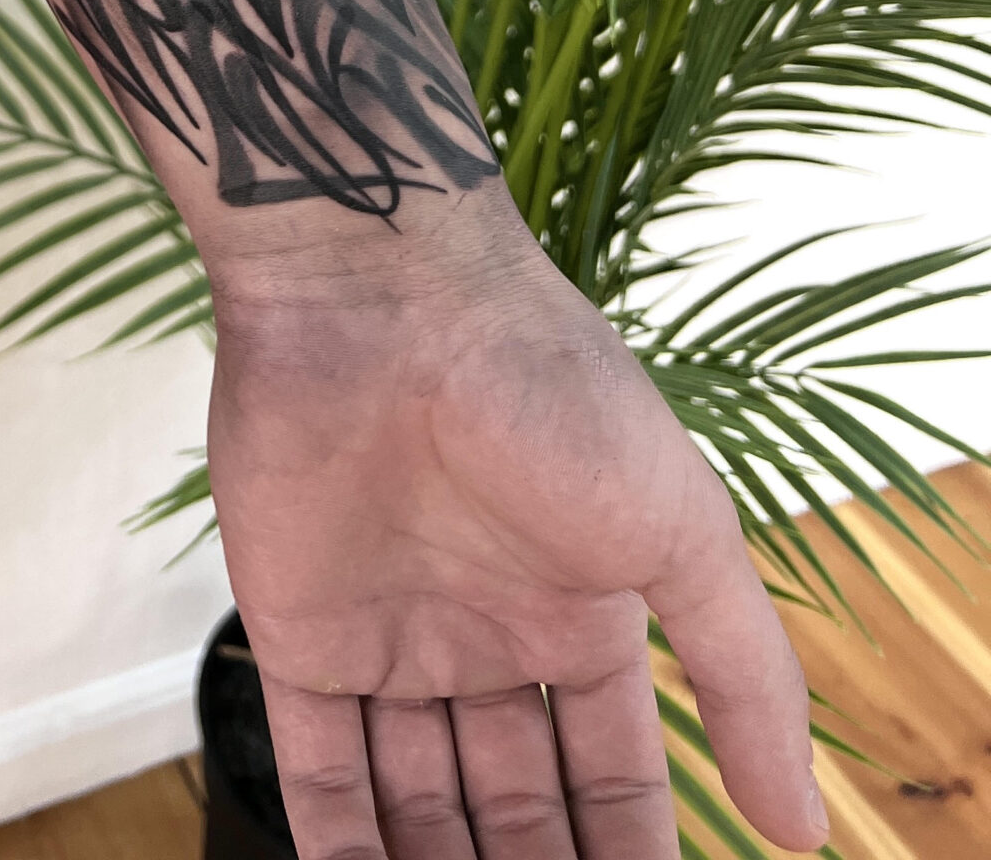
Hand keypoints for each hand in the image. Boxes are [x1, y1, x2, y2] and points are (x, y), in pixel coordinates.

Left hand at [205, 188, 824, 859]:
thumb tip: (805, 829)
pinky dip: (341, 857)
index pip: (615, 775)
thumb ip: (746, 677)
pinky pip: (318, 777)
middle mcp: (484, 634)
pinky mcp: (297, 633)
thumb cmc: (544, 388)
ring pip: (419, 806)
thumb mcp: (682, 529)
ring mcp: (390, 636)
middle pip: (516, 805)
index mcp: (579, 611)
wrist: (382, 299)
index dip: (631, 855)